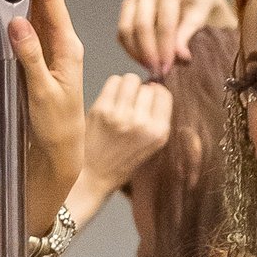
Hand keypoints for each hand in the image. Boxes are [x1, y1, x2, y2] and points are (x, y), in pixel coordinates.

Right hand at [0, 0, 84, 194]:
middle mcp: (63, 45)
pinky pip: (31, 26)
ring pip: (36, 9)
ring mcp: (53, 51)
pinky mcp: (42, 59)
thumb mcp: (43, 93)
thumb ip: (31, 57)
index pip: (52, 1)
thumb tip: (18, 23)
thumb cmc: (57, 128)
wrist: (60, 153)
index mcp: (69, 49)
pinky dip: (18, 7)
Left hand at [83, 73, 173, 197]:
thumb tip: (154, 86)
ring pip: (130, 79)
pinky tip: (111, 101)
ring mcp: (121, 115)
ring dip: (127, 86)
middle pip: (147, 87)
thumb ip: (157, 118)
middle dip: (141, 92)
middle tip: (132, 106)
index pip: (164, 94)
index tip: (149, 100)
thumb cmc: (121, 162)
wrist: (93, 176)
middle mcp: (142, 124)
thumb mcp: (150, 146)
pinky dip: (113, 87)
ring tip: (122, 102)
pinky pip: (113, 81)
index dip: (156, 94)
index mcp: (158, 134)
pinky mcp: (102, 109)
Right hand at [116, 0, 236, 75]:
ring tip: (151, 70)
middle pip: (141, 25)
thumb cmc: (198, 6)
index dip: (165, 48)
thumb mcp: (200, 17)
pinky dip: (131, 50)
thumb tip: (179, 56)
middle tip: (157, 73)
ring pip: (126, 29)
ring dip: (137, 53)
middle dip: (149, 53)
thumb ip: (188, 34)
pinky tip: (144, 62)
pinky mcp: (126, 7)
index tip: (167, 68)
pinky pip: (122, 33)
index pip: (164, 22)